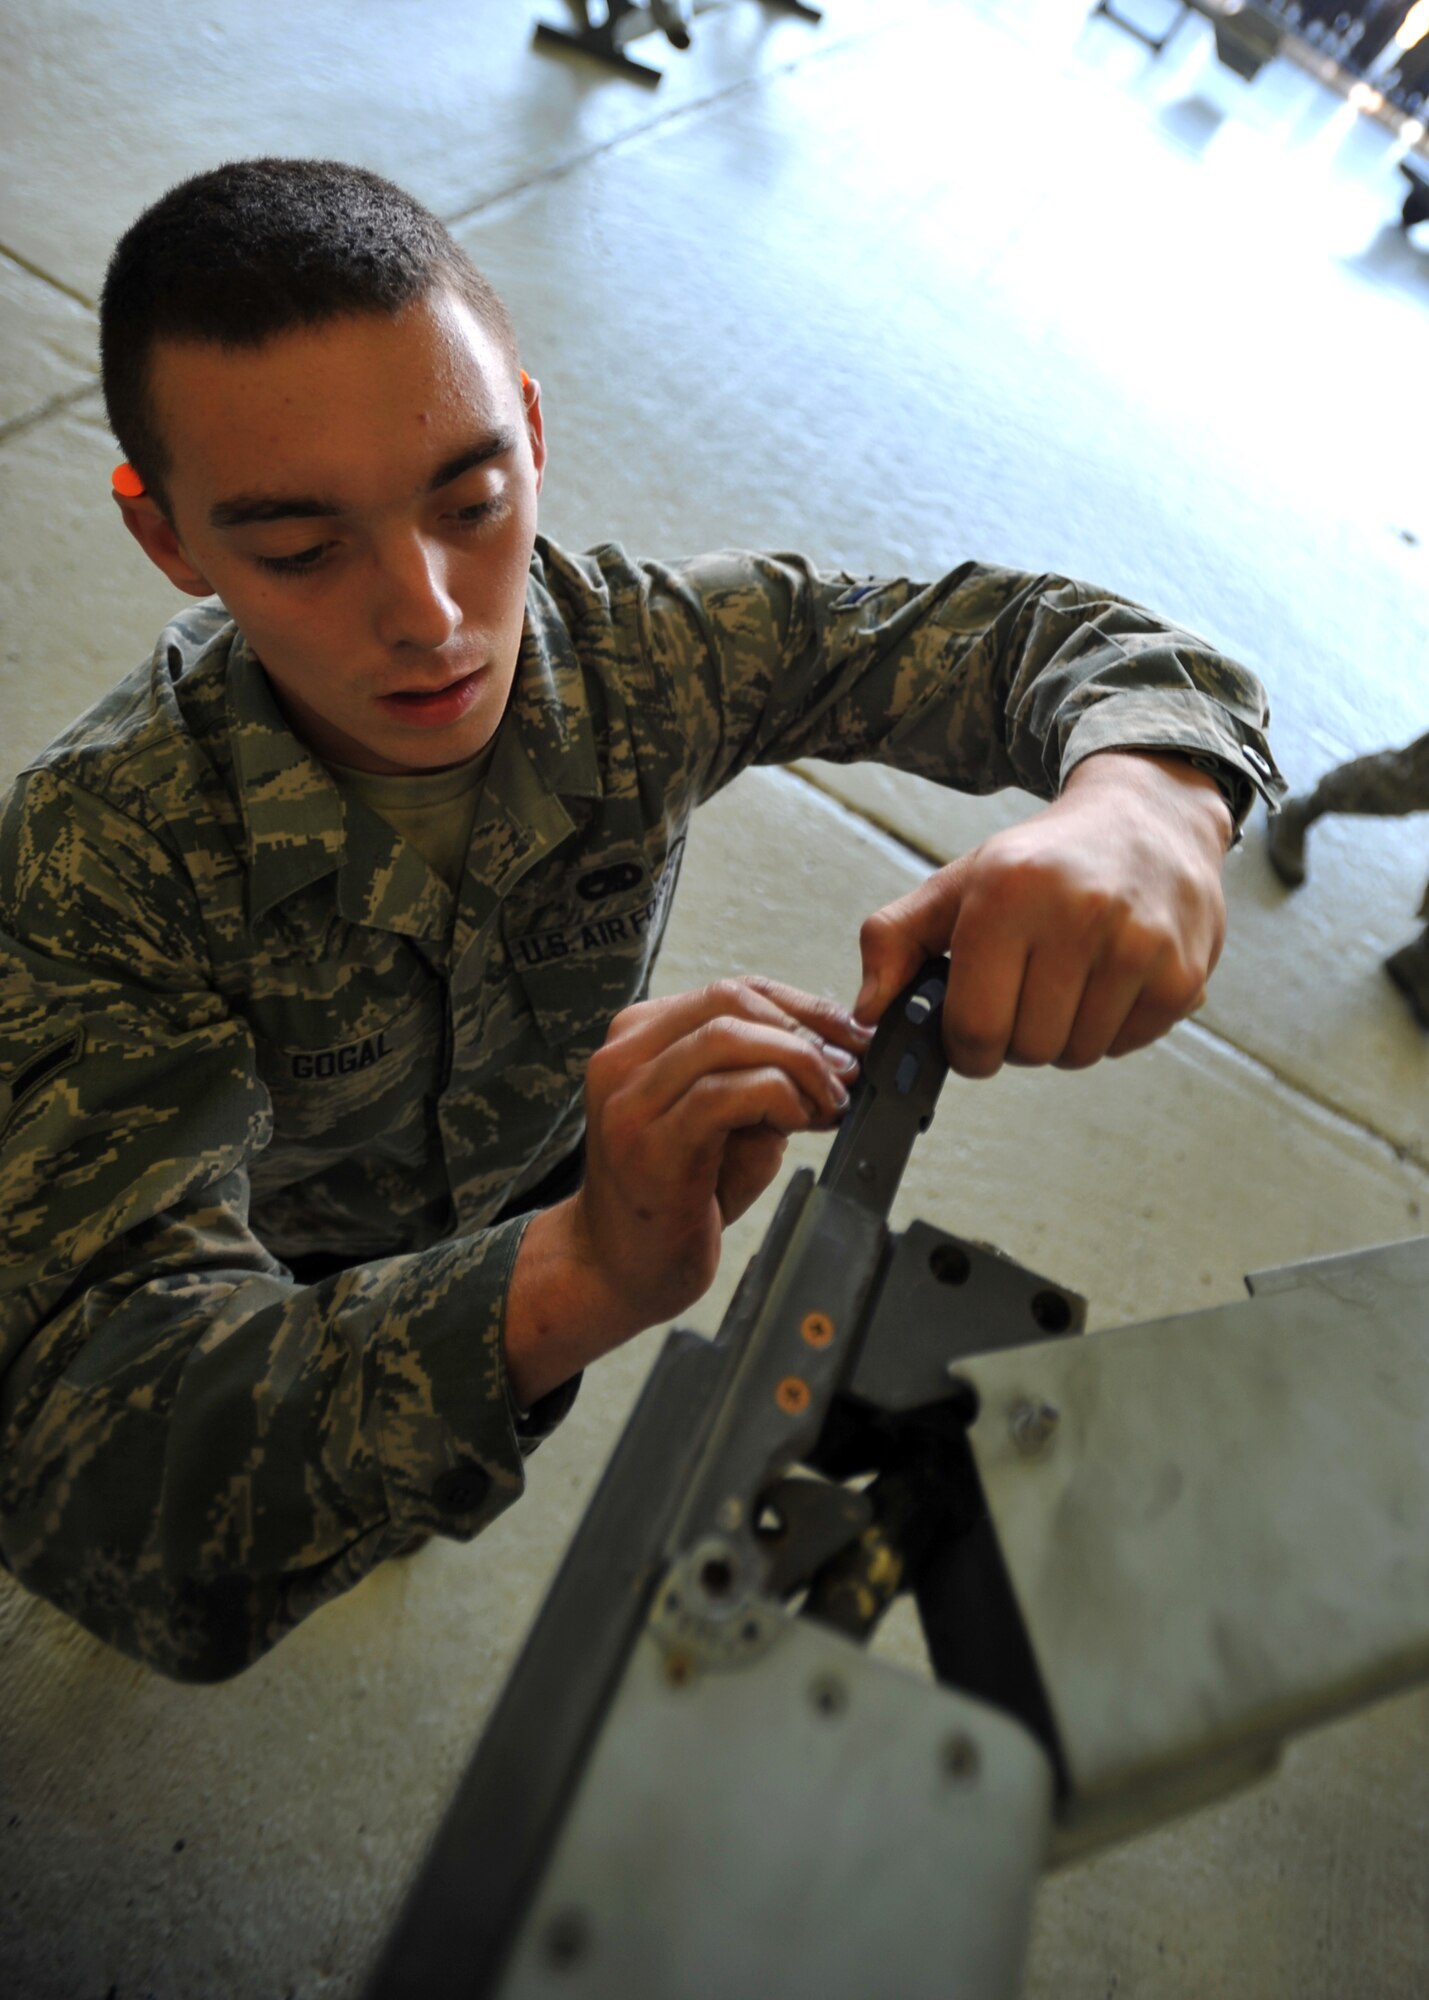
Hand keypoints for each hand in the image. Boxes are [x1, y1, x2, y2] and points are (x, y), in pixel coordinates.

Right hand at [504, 978, 871, 1404]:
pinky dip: (778, 1097)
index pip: (733, 991)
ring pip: (730, 1038)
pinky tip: (799, 1123)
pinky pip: (726, 1093)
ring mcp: (630, 1097)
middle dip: (807, 1030)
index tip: (851, 1036)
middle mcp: (624, 1056)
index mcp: (640, 1038)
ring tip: (828, 1102)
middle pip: (731, 1001)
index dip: (804, 1006)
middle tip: (848, 1071)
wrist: (618, 1268)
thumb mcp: (727, 1122)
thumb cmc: (676, 1195)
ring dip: (798, 1064)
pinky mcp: (648, 1141)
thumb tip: (837, 1056)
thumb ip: (765, 1080)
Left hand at [854, 752, 1232, 1077]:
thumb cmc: (1043, 860)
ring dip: (1064, 1036)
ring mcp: (1137, 945)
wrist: (1147, 814)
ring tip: (1068, 982)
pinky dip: (1111, 1029)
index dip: (966, 1047)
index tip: (973, 1029)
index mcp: (1007, 894)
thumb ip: (892, 940)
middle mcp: (1077, 915)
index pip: (974, 1029)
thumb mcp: (956, 883)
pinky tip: (1109, 980)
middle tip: (1025, 994)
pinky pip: (1127, 1045)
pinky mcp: (1182, 973)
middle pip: (1027, 1049)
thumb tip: (868, 1012)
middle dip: (1016, 1038)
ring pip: (1078, 1053)